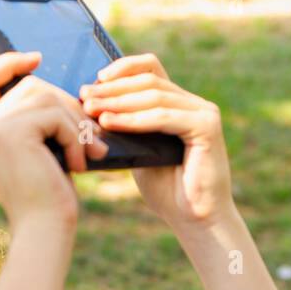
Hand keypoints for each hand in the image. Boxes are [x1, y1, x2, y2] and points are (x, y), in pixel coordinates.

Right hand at [0, 50, 108, 232]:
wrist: (44, 233)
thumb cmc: (50, 202)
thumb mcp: (42, 156)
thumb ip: (40, 125)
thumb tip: (65, 94)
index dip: (7, 62)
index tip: (37, 59)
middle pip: (30, 86)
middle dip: (67, 104)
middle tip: (91, 134)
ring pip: (45, 97)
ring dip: (74, 123)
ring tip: (89, 153)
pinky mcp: (12, 133)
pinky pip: (54, 115)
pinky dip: (74, 137)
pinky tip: (80, 166)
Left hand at [79, 53, 233, 228]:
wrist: (195, 220)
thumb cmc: (168, 191)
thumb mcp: (139, 153)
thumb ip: (127, 129)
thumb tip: (91, 109)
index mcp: (179, 105)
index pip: (151, 69)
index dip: (122, 69)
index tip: (94, 81)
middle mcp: (194, 103)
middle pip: (148, 80)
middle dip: (112, 88)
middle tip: (84, 97)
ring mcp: (204, 112)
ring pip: (153, 96)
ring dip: (117, 102)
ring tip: (90, 110)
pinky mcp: (207, 127)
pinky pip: (163, 117)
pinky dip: (133, 119)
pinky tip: (109, 123)